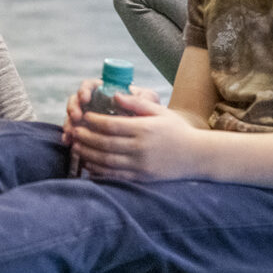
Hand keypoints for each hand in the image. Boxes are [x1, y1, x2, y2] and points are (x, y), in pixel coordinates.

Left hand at [67, 91, 201, 181]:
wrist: (197, 156)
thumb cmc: (177, 130)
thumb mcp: (160, 111)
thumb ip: (136, 103)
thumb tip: (114, 94)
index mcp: (144, 129)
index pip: (111, 125)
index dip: (94, 121)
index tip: (84, 116)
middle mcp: (141, 148)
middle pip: (105, 143)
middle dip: (86, 137)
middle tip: (74, 131)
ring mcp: (141, 165)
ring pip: (107, 161)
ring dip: (88, 154)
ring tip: (76, 146)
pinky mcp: (142, 178)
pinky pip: (115, 176)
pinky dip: (99, 170)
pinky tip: (89, 164)